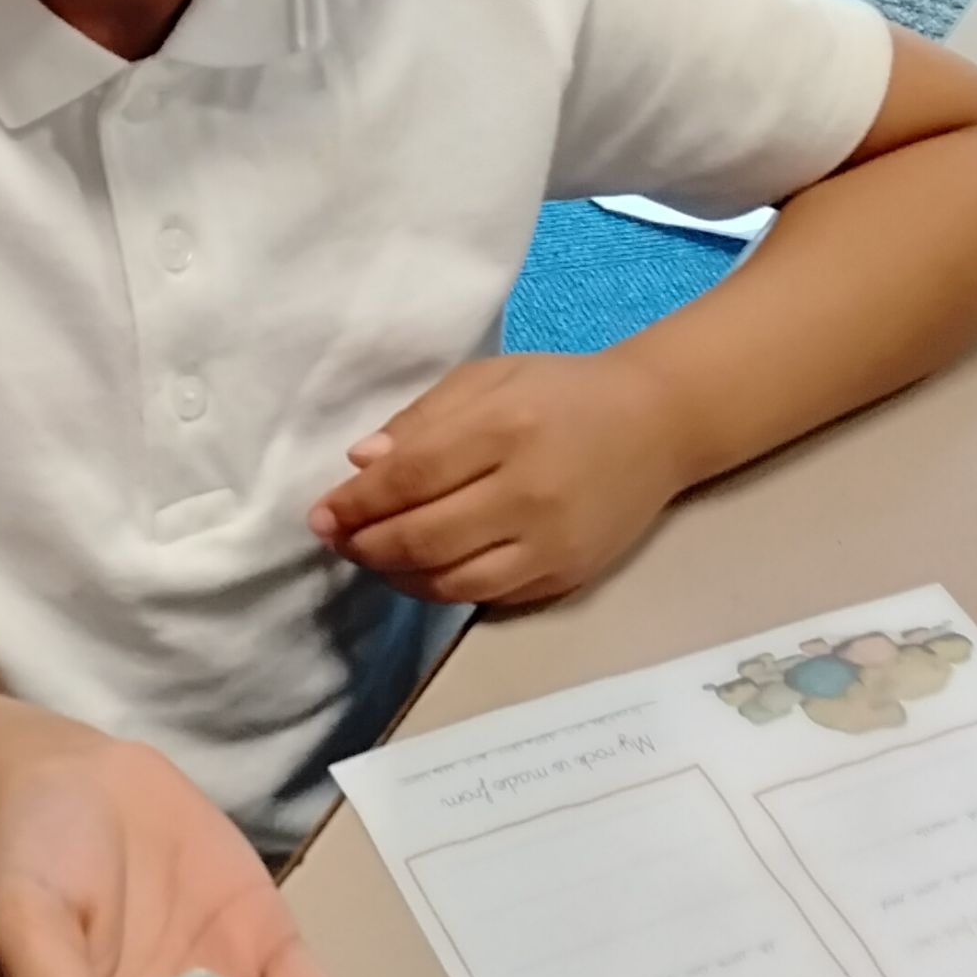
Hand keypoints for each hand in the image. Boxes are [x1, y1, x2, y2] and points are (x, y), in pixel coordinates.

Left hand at [309, 353, 690, 605]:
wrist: (658, 424)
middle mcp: (529, 492)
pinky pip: (487, 597)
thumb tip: (360, 462)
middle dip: (364, 544)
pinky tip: (417, 572)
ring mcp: (551, 543)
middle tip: (333, 539)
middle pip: (424, 536)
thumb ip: (423, 419)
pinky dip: (440, 589)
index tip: (319, 512)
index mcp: (506, 428)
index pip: (410, 478)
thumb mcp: (489, 379)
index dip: (356, 502)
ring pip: (451, 580)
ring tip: (369, 556)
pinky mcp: (567, 575)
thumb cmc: (561, 392)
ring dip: (395, 575)